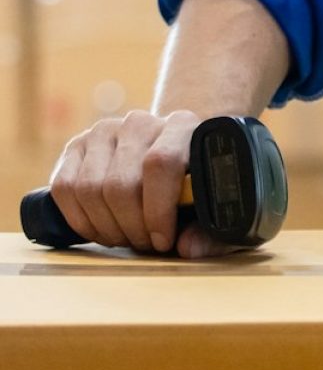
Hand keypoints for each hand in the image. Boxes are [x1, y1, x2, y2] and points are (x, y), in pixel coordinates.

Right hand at [47, 109, 224, 258]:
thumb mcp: (211, 205)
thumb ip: (210, 230)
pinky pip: (65, 188)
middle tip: (144, 244)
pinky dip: (80, 219)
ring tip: (126, 237)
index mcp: (182, 126)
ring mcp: (105, 130)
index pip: (161, 163)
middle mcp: (141, 122)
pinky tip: (101, 228)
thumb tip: (189, 247)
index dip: (157, 210)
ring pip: (91, 189)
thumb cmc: (192, 185)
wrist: (167, 158)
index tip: (163, 241)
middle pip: (121, 184)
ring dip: (107, 227)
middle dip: (131, 228)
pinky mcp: (77, 145)